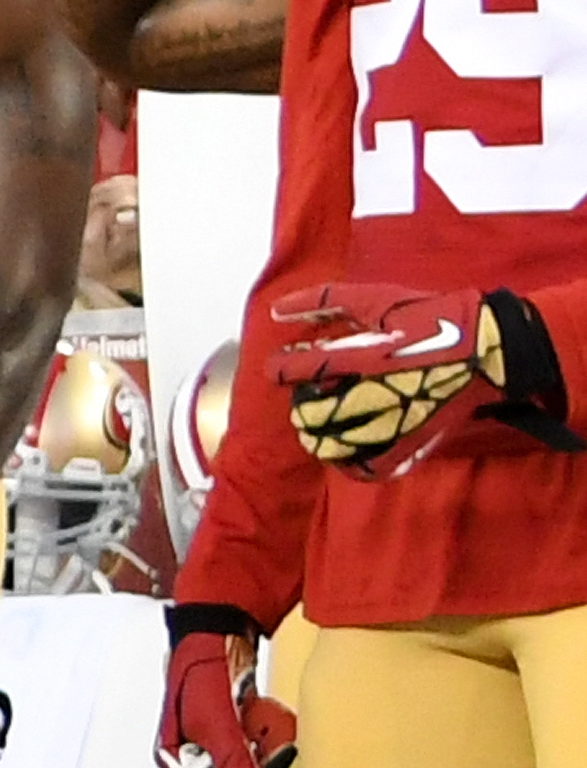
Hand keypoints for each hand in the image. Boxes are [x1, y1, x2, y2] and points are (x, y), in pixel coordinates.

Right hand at [155, 624, 298, 767]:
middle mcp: (191, 753)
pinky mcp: (231, 725)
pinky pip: (257, 742)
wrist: (215, 628)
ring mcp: (212, 739)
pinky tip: (275, 717)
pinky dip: (270, 732)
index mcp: (176, 757)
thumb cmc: (204, 669)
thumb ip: (231, 758)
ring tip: (280, 729)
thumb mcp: (216, 717)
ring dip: (269, 749)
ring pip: (250, 764)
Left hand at [271, 281, 577, 474]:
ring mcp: (393, 423)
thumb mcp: (379, 299)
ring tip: (318, 425)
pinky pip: (369, 468)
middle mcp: (374, 393)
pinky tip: (343, 451)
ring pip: (333, 445)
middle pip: (313, 414)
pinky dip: (348, 464)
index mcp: (365, 356)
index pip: (301, 371)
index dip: (280, 370)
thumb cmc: (434, 317)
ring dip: (317, 436)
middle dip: (301, 407)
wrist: (491, 348)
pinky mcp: (412, 444)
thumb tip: (277, 308)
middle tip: (305, 399)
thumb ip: (326, 301)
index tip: (277, 368)